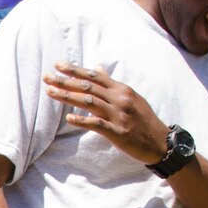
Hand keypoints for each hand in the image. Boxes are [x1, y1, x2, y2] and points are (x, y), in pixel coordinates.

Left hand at [44, 63, 168, 166]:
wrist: (160, 142)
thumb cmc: (143, 120)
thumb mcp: (131, 97)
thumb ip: (112, 84)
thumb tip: (97, 68)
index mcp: (122, 90)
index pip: (94, 77)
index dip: (75, 70)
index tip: (58, 65)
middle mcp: (120, 99)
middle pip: (88, 87)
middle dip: (65, 81)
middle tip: (46, 77)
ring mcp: (119, 116)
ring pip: (89, 102)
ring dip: (68, 97)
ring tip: (50, 92)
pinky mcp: (118, 132)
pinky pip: (97, 124)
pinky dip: (82, 120)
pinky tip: (68, 119)